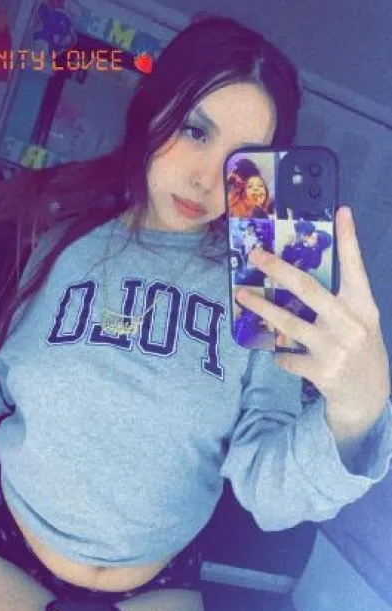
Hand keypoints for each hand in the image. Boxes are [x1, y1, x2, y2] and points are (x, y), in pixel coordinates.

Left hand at [236, 207, 389, 442]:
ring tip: (242, 295)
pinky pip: (287, 356)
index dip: (349, 240)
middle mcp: (351, 325)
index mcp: (363, 307)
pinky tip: (280, 353)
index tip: (341, 212)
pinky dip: (279, 353)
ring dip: (262, 308)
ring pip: (289, 323)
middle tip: (255, 255)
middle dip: (279, 270)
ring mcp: (335, 349)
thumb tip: (298, 274)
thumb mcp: (359, 321)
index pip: (356, 268)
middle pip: (309, 290)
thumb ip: (338, 300)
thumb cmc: (358, 350)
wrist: (368, 398)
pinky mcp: (321, 372)